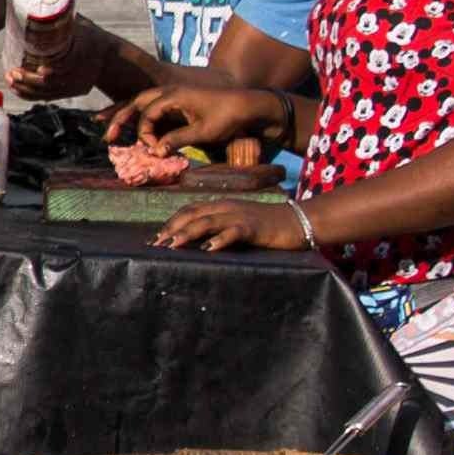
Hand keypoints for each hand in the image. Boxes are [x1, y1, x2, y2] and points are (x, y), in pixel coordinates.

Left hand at [15, 16, 143, 103]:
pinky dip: (31, 95)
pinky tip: (17, 89)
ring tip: (9, 79)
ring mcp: (76, 85)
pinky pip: (49, 97)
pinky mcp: (71, 92)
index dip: (53, 69)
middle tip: (12, 72)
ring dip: (26, 89)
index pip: (68, 65)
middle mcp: (81, 73)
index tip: (38, 68)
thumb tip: (38, 0)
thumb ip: (63, 17)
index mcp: (85, 53)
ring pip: (48, 93)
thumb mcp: (81, 25)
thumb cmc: (89, 36)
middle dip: (30, 80)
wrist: (108, 56)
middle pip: (53, 82)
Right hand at [122, 78, 278, 155]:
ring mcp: (175, 95)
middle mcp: (170, 92)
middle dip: (120, 118)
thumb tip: (155, 151)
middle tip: (107, 136)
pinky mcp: (180, 102)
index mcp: (174, 94)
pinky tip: (136, 129)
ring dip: (129, 117)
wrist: (248, 106)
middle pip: (137, 102)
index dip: (144, 133)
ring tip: (114, 131)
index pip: (147, 113)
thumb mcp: (202, 131)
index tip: (151, 148)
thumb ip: (177, 140)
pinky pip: (155, 108)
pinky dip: (143, 118)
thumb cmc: (227, 116)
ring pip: (144, 103)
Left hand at [155, 193, 308, 253]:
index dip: (170, 222)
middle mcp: (227, 207)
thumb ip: (219, 229)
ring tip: (171, 245)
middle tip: (155, 245)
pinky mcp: (254, 227)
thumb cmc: (267, 227)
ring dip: (187, 233)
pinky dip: (220, 239)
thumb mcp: (239, 224)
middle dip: (171, 228)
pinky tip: (208, 249)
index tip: (154, 239)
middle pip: (192, 214)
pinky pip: (234, 231)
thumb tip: (197, 244)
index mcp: (221, 205)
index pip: (189, 210)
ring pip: (207, 221)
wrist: (298, 221)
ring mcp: (240, 215)